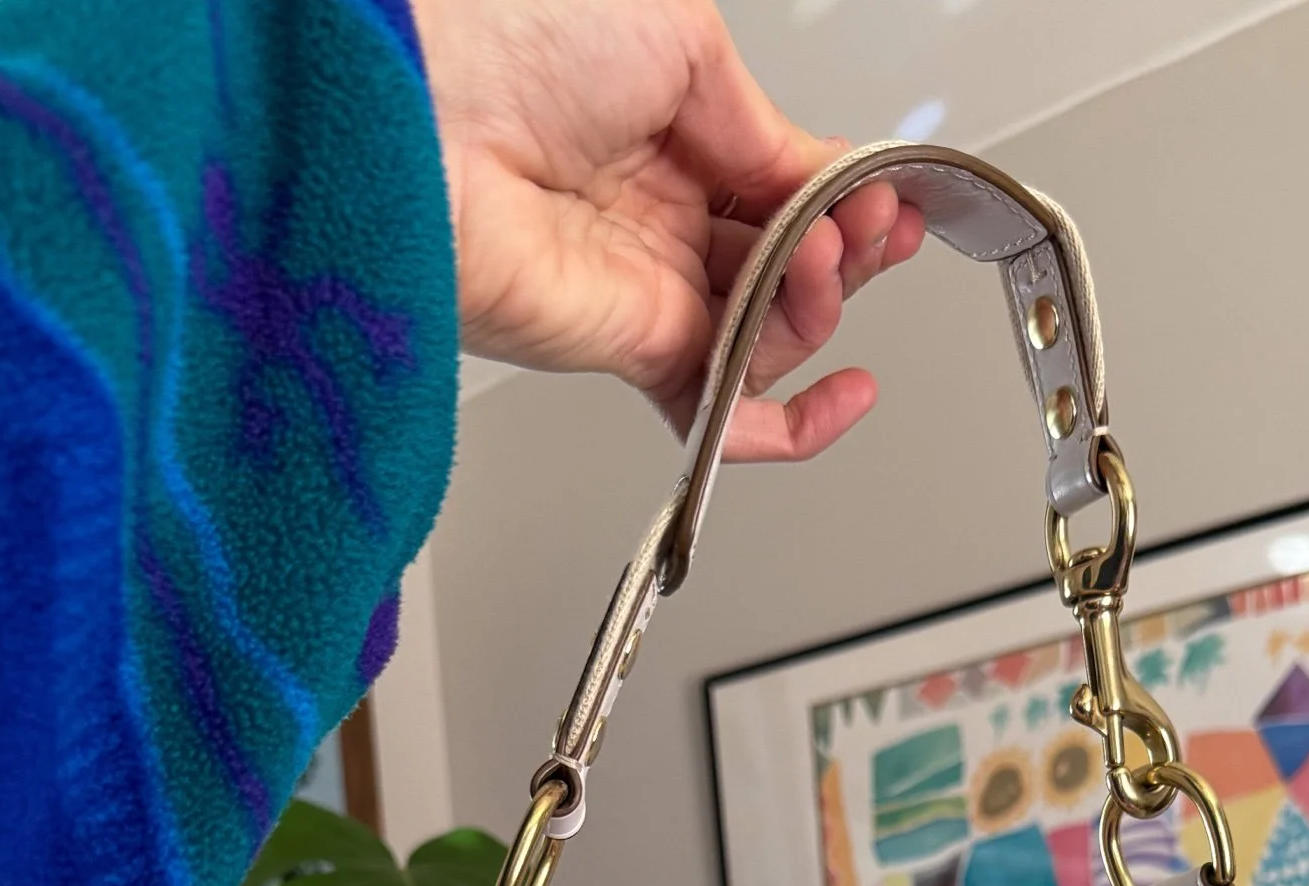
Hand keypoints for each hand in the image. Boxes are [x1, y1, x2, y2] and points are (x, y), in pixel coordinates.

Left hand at [409, 0, 926, 460]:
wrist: (423, 113)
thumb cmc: (505, 37)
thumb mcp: (680, 39)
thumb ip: (763, 124)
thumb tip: (818, 181)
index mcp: (667, 129)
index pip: (784, 188)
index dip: (844, 203)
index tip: (885, 200)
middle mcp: (657, 216)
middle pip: (788, 266)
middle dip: (844, 250)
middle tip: (863, 230)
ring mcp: (649, 288)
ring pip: (773, 332)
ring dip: (822, 302)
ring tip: (820, 262)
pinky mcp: (636, 350)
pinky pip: (727, 408)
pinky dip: (793, 423)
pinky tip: (842, 396)